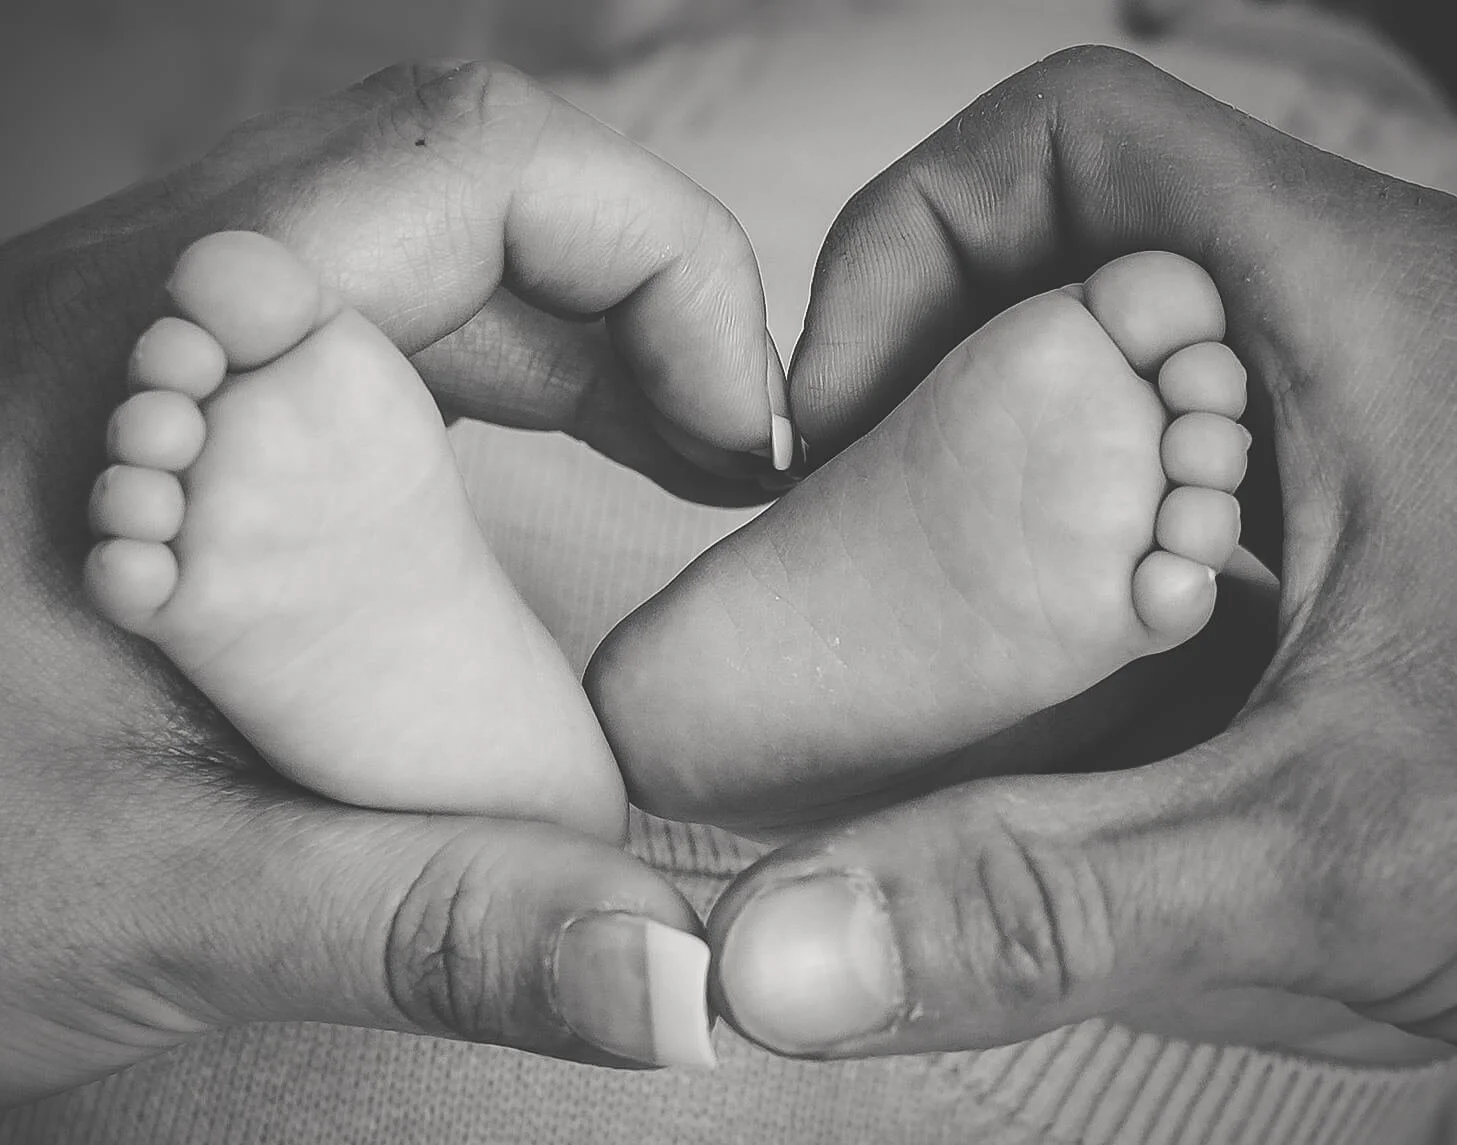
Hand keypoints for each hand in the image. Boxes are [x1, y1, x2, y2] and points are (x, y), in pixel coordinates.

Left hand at [0, 60, 775, 1102]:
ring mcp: (179, 342)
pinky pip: (405, 325)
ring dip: (601, 334)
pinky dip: (536, 374)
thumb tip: (682, 984)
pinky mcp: (197, 404)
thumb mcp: (163, 891)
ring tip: (701, 457)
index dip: (665, 263)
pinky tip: (590, 463)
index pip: (477, 164)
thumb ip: (435, 924)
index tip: (747, 442)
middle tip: (746, 460)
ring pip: (448, 251)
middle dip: (656, 300)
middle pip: (481, 185)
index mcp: (155, 347)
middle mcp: (169, 301)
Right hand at [708, 46, 1456, 1060]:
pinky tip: (1070, 663)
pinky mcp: (1364, 500)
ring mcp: (1362, 414)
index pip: (1065, 141)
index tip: (833, 423)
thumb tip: (781, 950)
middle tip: (876, 541)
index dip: (903, 243)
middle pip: (1066, 255)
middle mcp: (1358, 327)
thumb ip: (1037, 901)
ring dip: (1008, 467)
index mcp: (1351, 317)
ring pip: (1117, 363)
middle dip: (933, 385)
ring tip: (954, 612)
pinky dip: (1084, 531)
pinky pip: (1175, 455)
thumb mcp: (1310, 861)